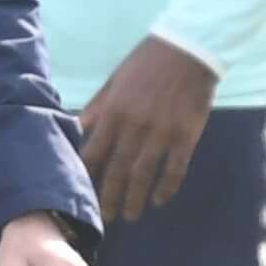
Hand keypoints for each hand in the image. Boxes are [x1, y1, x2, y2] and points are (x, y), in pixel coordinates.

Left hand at [77, 36, 219, 229]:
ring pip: (143, 175)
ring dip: (135, 199)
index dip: (86, 176)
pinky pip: (175, 170)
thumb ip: (97, 108)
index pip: (93, 153)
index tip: (81, 193)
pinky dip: (166, 188)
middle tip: (106, 218)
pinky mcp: (186, 136)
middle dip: (109, 198)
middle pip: (117, 171)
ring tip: (131, 215)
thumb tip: (77, 130)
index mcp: (114, 111)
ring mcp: (162, 132)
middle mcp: (135, 126)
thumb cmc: (147, 63)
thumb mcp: (114, 81)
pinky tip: (160, 200)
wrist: (189, 48)